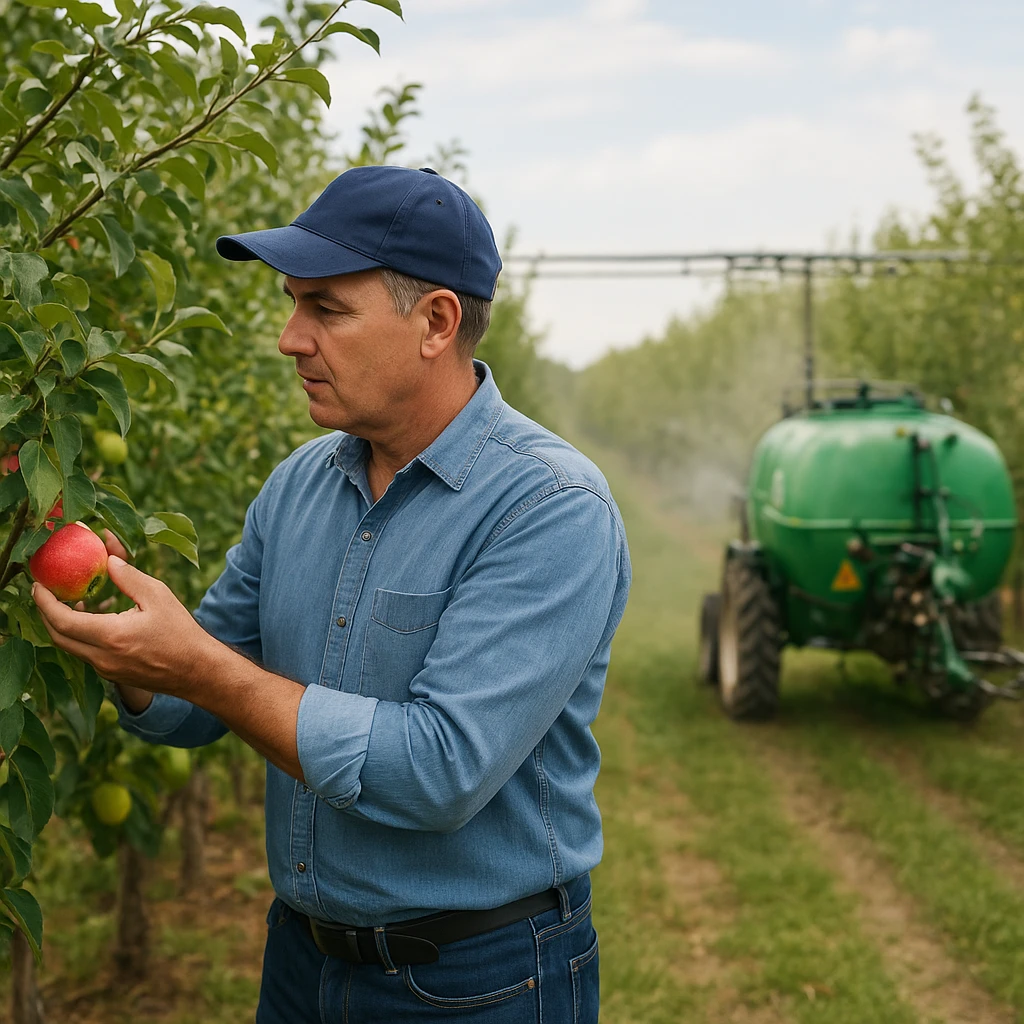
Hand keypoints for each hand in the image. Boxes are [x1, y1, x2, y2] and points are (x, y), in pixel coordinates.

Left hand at [31, 544, 215, 698]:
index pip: (62, 621)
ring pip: (71, 647)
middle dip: (46, 613)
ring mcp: (106, 670)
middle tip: (47, 592)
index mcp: (112, 636)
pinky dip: (81, 635)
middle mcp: (102, 657)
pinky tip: (95, 620)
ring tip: (73, 602)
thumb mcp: (158, 596)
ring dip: (64, 625)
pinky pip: (86, 654)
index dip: (45, 602)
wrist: (197, 671)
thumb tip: (108, 559)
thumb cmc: (181, 632)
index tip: (39, 584)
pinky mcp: (113, 675)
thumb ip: (129, 577)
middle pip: (58, 637)